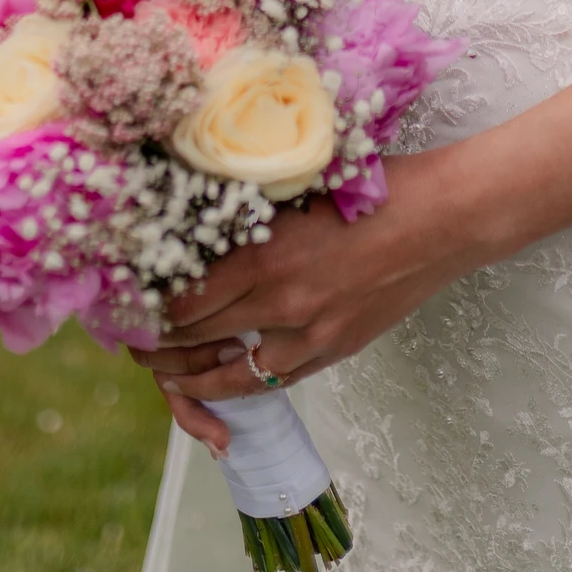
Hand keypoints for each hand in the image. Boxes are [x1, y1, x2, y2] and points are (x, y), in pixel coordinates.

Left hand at [129, 149, 470, 451]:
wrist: (444, 218)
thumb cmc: (373, 186)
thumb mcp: (297, 188)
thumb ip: (248, 214)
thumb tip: (193, 222)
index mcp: (265, 258)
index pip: (181, 302)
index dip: (146, 309)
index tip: (127, 301)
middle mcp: (281, 306)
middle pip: (195, 341)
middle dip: (156, 345)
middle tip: (130, 339)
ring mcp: (310, 338)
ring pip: (230, 375)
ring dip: (190, 377)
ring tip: (164, 371)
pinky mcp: (335, 352)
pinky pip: (274, 382)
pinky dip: (241, 385)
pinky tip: (222, 380)